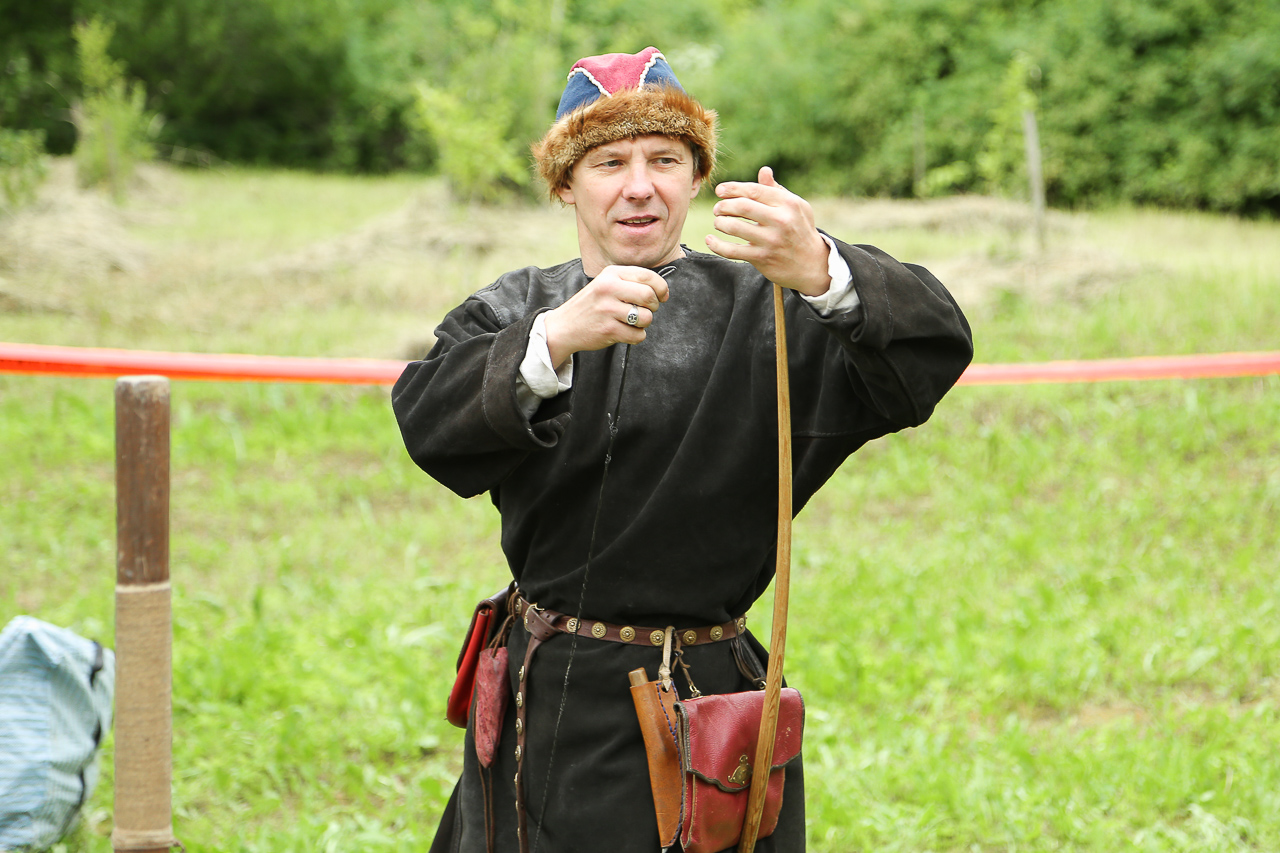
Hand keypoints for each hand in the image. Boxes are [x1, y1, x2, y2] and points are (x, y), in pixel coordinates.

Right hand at [542, 265, 669, 368]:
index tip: (662, 296)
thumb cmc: (591, 305)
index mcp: (610, 274)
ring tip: (631, 322)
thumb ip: (630, 282)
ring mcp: (608, 309)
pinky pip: (638, 335)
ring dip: (644, 323)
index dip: (661, 288)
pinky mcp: (608, 329)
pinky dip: (636, 336)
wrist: (564, 326)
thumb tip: (662, 291)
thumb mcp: (606, 284)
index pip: (647, 276)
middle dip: (654, 306)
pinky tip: (624, 332)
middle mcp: (608, 288)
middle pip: (649, 296)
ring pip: (646, 318)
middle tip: (645, 310)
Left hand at [705, 166, 831, 296]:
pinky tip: (710, 240)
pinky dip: (717, 246)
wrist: (813, 264)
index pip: (754, 191)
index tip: (720, 191)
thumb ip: (776, 190)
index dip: (733, 189)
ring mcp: (771, 241)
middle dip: (724, 205)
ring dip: (720, 223)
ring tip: (718, 222)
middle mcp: (781, 221)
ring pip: (735, 227)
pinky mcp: (762, 258)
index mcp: (788, 204)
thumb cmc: (800, 230)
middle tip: (717, 208)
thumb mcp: (796, 207)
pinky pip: (732, 251)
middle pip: (742, 206)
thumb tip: (764, 171)